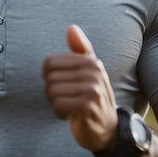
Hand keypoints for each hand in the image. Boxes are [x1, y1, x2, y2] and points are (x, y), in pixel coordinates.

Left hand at [41, 25, 117, 151]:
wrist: (108, 128)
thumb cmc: (92, 97)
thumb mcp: (89, 72)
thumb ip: (80, 50)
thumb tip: (71, 28)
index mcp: (91, 62)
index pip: (49, 63)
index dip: (49, 77)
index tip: (63, 85)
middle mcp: (94, 73)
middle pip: (49, 78)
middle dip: (53, 92)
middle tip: (69, 99)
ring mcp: (92, 89)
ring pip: (52, 91)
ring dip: (56, 103)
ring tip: (71, 107)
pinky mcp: (87, 107)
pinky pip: (57, 105)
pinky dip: (60, 113)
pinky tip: (72, 116)